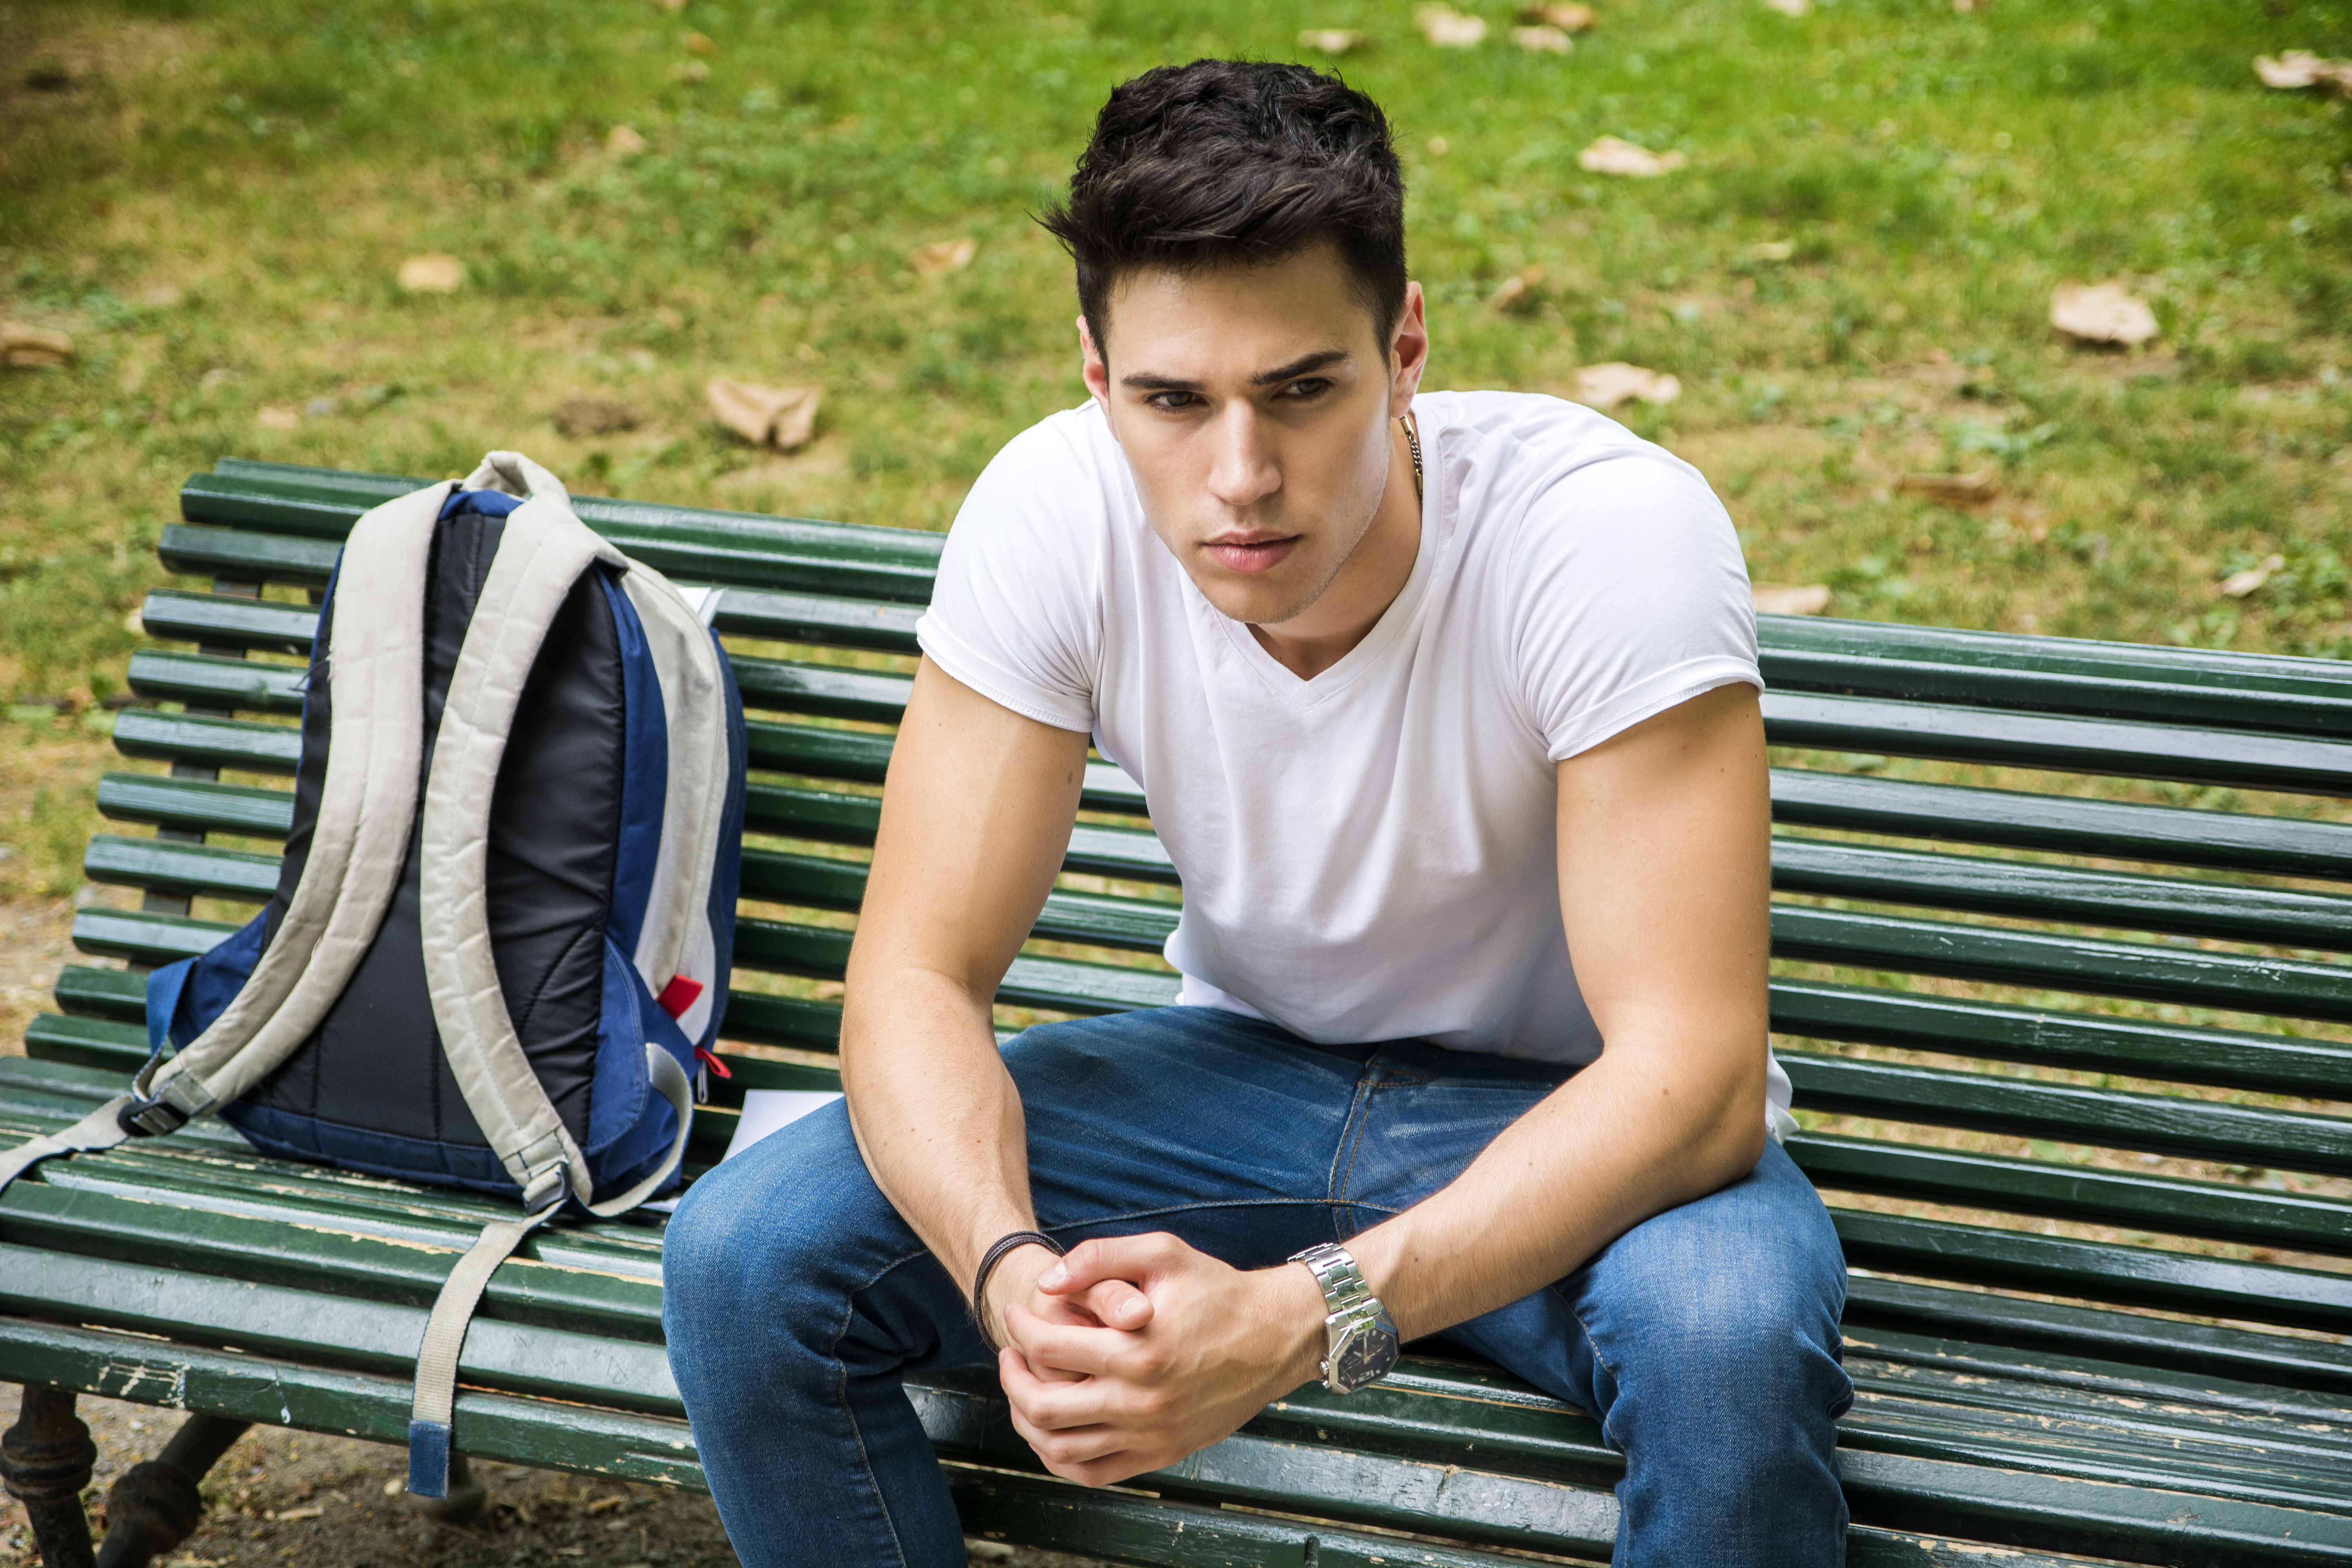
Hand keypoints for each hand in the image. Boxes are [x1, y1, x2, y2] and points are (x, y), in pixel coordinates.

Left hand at [997, 1232, 1325, 1485]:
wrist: (1275, 1336)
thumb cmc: (1217, 1289)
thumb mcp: (1162, 1253)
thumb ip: (1100, 1258)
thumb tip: (1047, 1282)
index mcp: (1139, 1350)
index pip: (1049, 1347)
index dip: (1020, 1326)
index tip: (1016, 1311)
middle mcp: (1143, 1401)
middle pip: (1044, 1406)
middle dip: (1012, 1377)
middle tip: (1009, 1353)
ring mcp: (1152, 1433)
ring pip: (1062, 1448)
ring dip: (1028, 1421)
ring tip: (1024, 1389)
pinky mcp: (1162, 1452)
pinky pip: (1095, 1472)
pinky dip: (1061, 1458)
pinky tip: (1053, 1429)